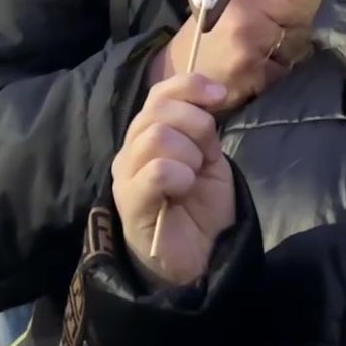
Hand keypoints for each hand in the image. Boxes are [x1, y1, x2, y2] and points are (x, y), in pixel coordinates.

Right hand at [114, 73, 234, 289]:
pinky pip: (156, 171)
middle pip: (158, 109)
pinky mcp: (130, 202)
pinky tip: (184, 189)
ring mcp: (126, 175)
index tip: (220, 96)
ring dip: (189, 154)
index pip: (160, 92)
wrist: (200, 259)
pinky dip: (180, 174)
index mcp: (149, 134)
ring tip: (193, 178)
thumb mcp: (210, 158)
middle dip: (196, 125)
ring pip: (156, 136)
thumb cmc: (202, 208)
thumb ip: (202, 128)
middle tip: (206, 157)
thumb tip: (208, 97)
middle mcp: (131, 149)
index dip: (191, 86)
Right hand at [154, 0, 305, 110]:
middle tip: (272, 38)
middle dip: (293, 26)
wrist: (175, 71)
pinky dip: (272, 73)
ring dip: (283, 52)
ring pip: (294, 41)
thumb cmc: (207, 34)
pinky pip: (281, 69)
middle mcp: (245, 4)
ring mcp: (248, 36)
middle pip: (299, 11)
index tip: (287, 12)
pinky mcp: (250, 67)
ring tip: (258, 55)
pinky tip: (252, 72)